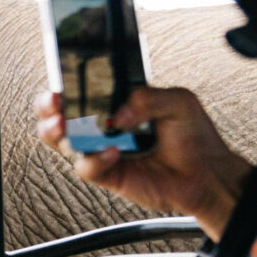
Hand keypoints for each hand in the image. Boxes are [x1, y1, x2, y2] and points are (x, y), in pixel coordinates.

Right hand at [35, 88, 253, 240]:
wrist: (208, 174)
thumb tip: (118, 114)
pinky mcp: (107, 175)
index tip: (60, 82)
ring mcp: (101, 150)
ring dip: (58, 133)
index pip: (80, 89)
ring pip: (62, 143)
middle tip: (55, 104)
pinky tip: (112, 152)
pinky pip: (87, 167)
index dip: (63, 84)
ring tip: (66, 126)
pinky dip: (94, 159)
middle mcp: (102, 126)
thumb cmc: (193, 136)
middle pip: (58, 115)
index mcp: (115, 102)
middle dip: (48, 109)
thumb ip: (147, 97)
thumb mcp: (178, 101)